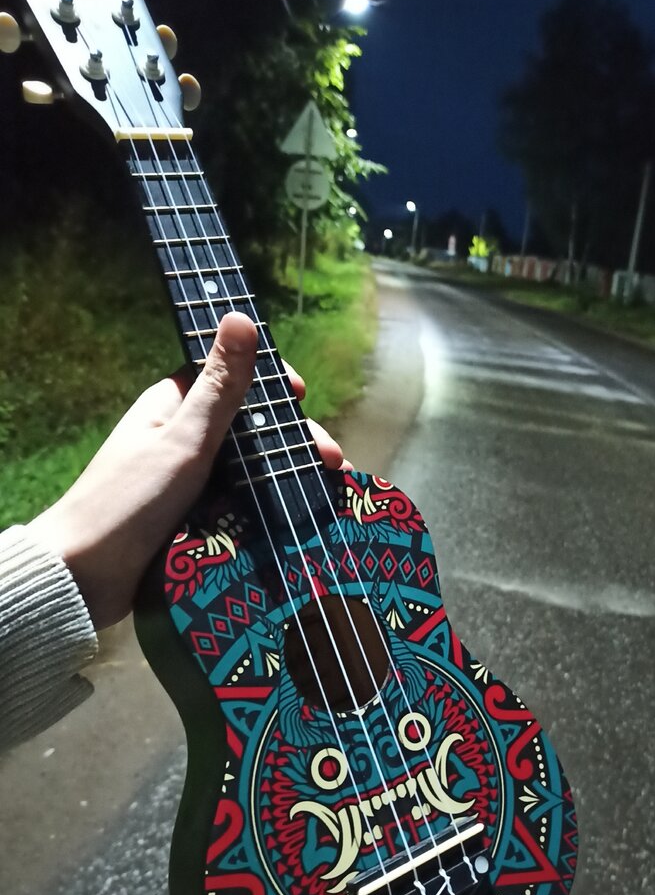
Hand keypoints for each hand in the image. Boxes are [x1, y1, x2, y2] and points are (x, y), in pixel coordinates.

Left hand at [29, 313, 348, 629]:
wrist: (83, 578)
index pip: (232, 377)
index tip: (304, 396)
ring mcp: (188, 480)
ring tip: (329, 492)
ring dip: (289, 475)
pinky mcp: (194, 518)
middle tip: (332, 461)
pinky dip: (271, 506)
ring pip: (251, 467)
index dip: (272, 383)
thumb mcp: (184, 440)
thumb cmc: (129, 500)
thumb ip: (220, 385)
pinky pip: (241, 504)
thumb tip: (241, 316)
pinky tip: (304, 518)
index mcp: (174, 405)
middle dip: (294, 439)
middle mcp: (182, 437)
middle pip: (251, 426)